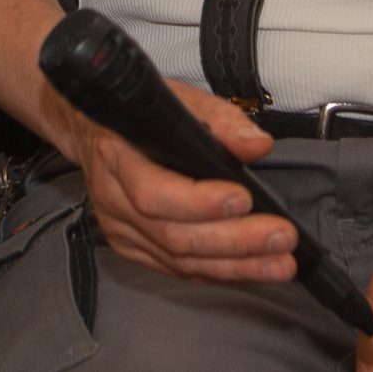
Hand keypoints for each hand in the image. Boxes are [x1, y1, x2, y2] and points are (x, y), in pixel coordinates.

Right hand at [59, 77, 297, 283]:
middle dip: (234, 241)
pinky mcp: (133, 249)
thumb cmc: (137, 116)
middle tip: (280, 237)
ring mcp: (121, 230)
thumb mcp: (178, 99)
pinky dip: (217, 272)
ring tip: (279, 262)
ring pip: (179, 260)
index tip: (243, 197)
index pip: (155, 192)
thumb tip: (256, 144)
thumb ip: (221, 120)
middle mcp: (114, 200)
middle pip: (174, 235)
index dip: (199, 202)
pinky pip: (177, 269)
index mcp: (118, 156)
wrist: (92, 132)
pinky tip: (251, 269)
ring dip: (236, 265)